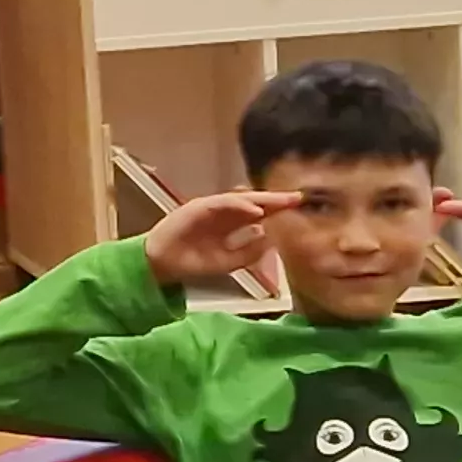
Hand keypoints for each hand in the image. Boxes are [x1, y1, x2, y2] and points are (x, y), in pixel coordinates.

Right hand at [143, 190, 295, 285]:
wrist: (163, 263)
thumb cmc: (193, 262)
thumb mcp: (229, 262)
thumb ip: (249, 252)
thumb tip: (268, 237)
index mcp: (231, 225)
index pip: (258, 214)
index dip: (277, 210)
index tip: (298, 208)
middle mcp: (223, 213)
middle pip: (253, 202)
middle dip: (275, 200)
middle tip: (297, 197)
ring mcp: (210, 208)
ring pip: (240, 199)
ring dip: (261, 200)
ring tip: (282, 201)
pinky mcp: (198, 207)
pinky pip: (222, 204)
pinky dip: (240, 205)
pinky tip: (256, 210)